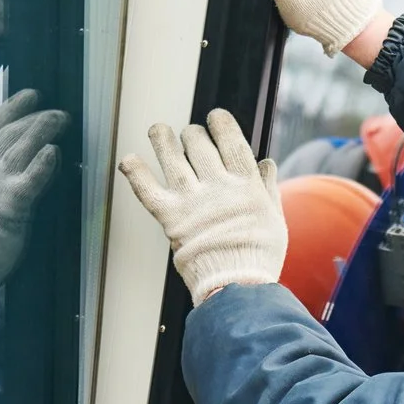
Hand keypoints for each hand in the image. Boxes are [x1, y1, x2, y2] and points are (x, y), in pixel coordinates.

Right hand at [0, 89, 66, 293]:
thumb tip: (13, 151)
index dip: (13, 106)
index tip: (32, 94)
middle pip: (12, 132)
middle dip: (37, 117)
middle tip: (59, 112)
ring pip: (23, 148)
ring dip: (44, 131)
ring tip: (61, 120)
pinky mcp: (13, 203)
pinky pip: (31, 177)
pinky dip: (43, 162)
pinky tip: (54, 152)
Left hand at [116, 109, 285, 304]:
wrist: (237, 285)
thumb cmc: (259, 256)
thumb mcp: (275, 218)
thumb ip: (267, 187)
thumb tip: (266, 163)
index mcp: (246, 183)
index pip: (230, 140)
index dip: (220, 123)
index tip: (215, 117)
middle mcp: (217, 185)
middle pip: (198, 144)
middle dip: (193, 135)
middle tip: (190, 137)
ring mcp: (191, 200)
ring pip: (172, 156)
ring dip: (162, 139)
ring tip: (158, 130)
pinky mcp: (170, 217)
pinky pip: (147, 189)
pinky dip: (136, 173)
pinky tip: (129, 159)